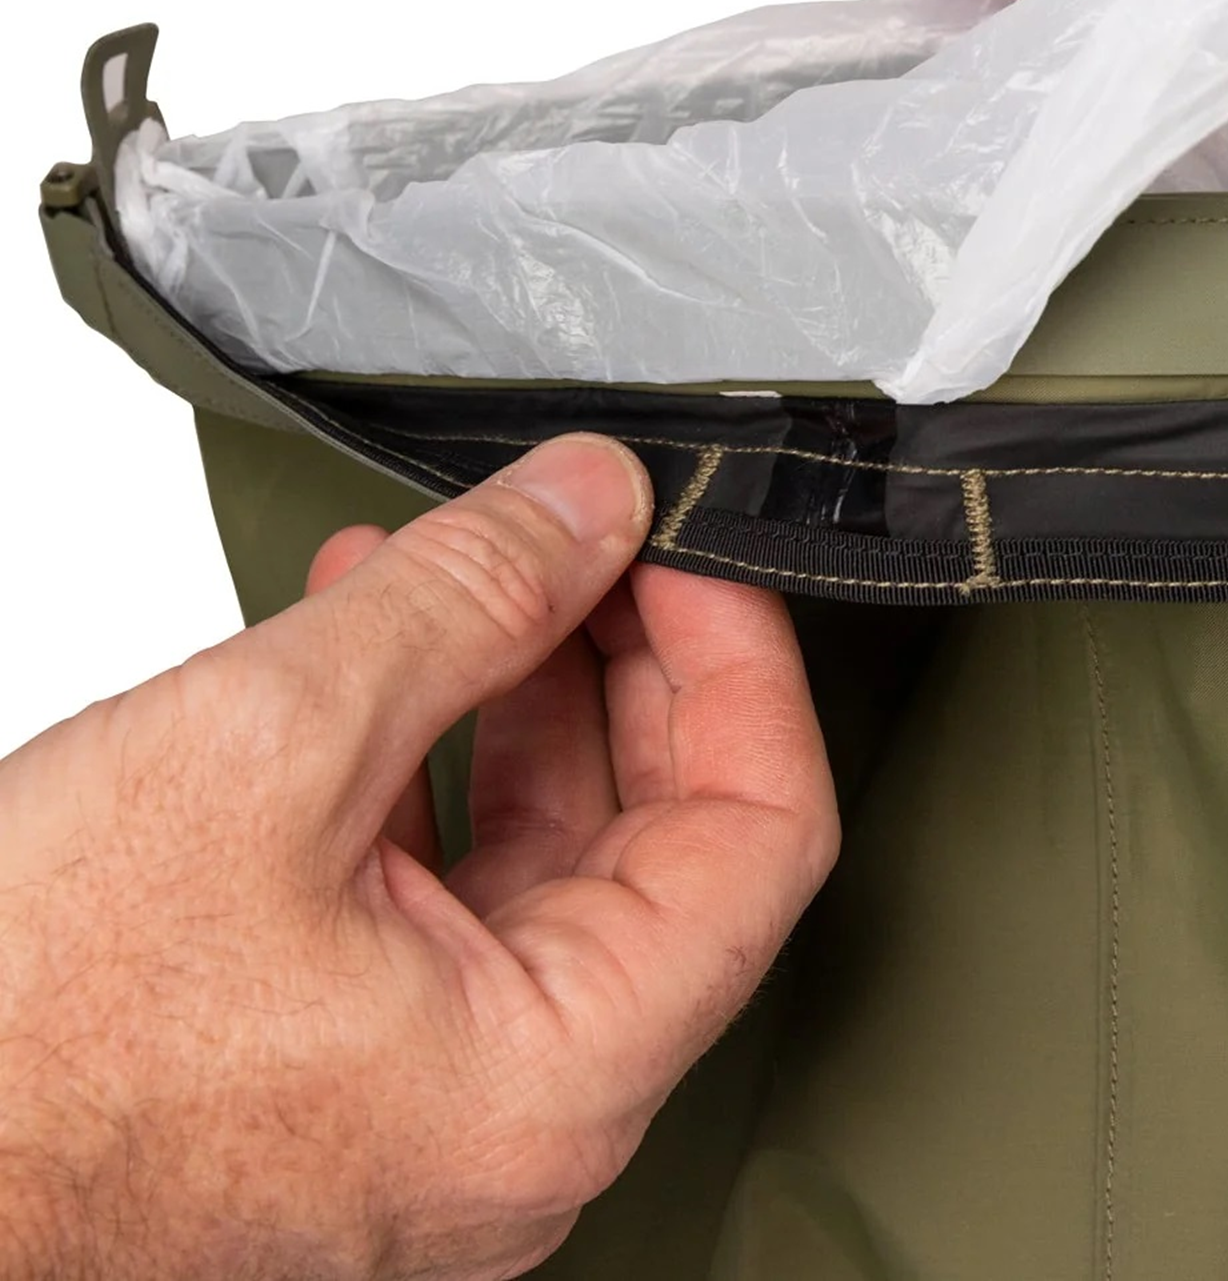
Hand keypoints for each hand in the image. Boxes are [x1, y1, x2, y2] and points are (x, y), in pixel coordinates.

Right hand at [0, 437, 836, 1280]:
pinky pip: (445, 888)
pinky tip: (374, 651)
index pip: (766, 838)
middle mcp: (519, 1116)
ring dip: (517, 684)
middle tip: (586, 537)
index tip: (687, 555)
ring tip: (469, 565)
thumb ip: (470, 599)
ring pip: (550, 850)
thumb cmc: (17, 1042)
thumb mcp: (270, 745)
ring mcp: (433, 1097)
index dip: (741, 662)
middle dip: (623, 654)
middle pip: (666, 836)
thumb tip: (594, 499)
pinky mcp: (349, 1064)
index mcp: (554, 1078)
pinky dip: (428, 756)